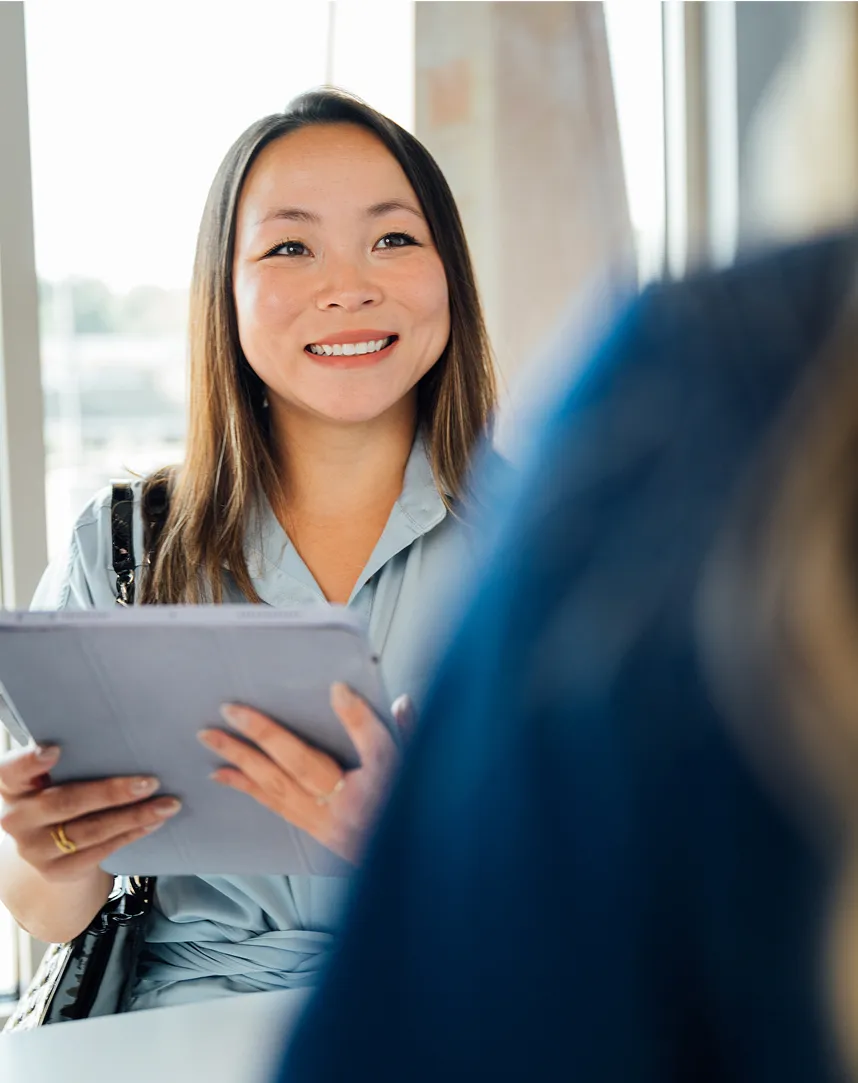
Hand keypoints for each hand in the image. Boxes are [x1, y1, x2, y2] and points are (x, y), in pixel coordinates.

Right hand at [0, 744, 181, 882]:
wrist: (47, 841)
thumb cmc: (58, 789)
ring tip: (166, 804)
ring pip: (89, 831)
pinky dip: (131, 834)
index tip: (54, 750)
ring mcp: (35, 849)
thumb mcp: (53, 774)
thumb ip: (73, 758)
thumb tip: (124, 733)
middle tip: (150, 782)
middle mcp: (16, 818)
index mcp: (11, 785)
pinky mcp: (57, 870)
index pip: (11, 771)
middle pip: (65, 803)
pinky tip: (154, 822)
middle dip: (112, 793)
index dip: (29, 762)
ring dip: (133, 817)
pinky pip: (100, 851)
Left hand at [197, 684, 412, 864]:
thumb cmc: (416, 817)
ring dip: (241, 763)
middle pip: (296, 767)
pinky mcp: (316, 834)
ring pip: (277, 790)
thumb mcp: (419, 772)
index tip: (338, 688)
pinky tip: (227, 776)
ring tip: (212, 742)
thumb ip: (408, 734)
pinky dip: (250, 788)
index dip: (354, 717)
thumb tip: (399, 701)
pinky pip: (276, 807)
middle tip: (227, 712)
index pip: (368, 746)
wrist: (413, 871)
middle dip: (260, 737)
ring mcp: (326, 826)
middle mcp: (345, 810)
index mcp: (378, 791)